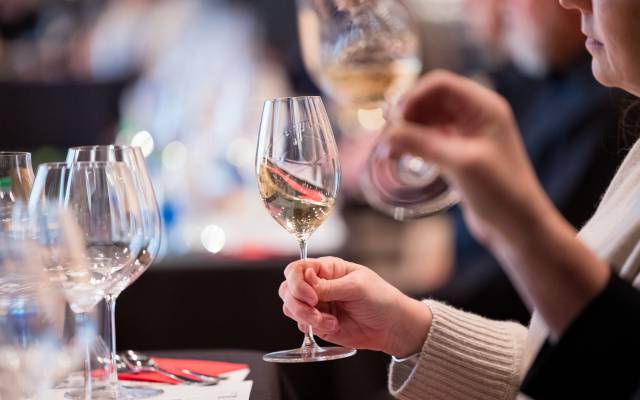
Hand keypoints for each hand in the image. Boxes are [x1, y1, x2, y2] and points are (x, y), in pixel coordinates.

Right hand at [279, 257, 430, 357]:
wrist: (392, 327)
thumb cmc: (381, 299)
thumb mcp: (357, 287)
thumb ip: (328, 286)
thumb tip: (305, 278)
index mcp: (327, 269)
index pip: (297, 268)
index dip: (298, 282)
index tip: (311, 296)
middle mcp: (317, 285)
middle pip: (288, 288)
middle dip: (298, 302)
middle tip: (316, 309)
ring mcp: (316, 304)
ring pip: (290, 307)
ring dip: (305, 316)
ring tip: (327, 321)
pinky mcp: (318, 323)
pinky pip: (301, 324)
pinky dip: (312, 327)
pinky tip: (333, 325)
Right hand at [386, 70, 556, 248]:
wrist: (518, 227)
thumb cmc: (501, 192)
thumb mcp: (461, 163)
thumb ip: (423, 144)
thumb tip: (388, 134)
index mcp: (484, 107)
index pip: (440, 84)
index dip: (413, 97)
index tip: (393, 119)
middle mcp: (476, 115)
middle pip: (431, 99)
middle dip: (407, 114)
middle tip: (386, 136)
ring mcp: (468, 135)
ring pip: (428, 120)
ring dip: (407, 130)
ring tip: (389, 150)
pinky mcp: (459, 154)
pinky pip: (431, 139)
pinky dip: (414, 144)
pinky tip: (400, 157)